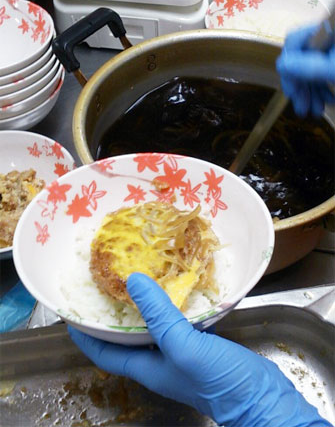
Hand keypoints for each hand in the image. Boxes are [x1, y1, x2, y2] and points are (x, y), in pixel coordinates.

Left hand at [68, 273, 329, 426]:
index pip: (104, 352)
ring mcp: (180, 351)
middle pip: (125, 337)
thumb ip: (160, 316)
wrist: (261, 398)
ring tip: (137, 279)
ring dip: (143, 306)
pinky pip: (177, 320)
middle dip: (112, 314)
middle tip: (106, 284)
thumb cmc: (219, 382)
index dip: (85, 334)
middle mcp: (158, 359)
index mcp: (146, 366)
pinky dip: (171, 304)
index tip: (72, 311)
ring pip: (152, 325)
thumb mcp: (185, 347)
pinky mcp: (200, 342)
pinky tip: (175, 287)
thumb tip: (133, 281)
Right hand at [276, 24, 334, 116]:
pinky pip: (324, 67)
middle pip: (302, 57)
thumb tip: (281, 65)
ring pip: (312, 66)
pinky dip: (323, 85)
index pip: (294, 42)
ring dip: (312, 91)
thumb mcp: (334, 69)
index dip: (289, 69)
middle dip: (302, 87)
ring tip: (316, 111)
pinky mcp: (334, 56)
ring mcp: (330, 45)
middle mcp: (325, 33)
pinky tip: (327, 101)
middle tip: (303, 110)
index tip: (291, 93)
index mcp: (324, 28)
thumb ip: (310, 67)